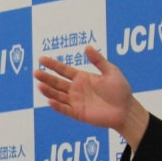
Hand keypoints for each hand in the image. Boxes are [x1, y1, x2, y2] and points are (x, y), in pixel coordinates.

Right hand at [34, 46, 149, 149]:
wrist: (126, 109)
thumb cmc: (120, 90)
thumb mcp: (111, 71)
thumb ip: (98, 60)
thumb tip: (87, 47)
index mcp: (82, 77)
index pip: (63, 70)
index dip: (52, 65)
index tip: (41, 59)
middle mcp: (76, 89)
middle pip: (57, 82)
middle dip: (46, 78)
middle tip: (35, 72)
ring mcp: (76, 102)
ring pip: (58, 95)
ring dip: (48, 91)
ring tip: (39, 86)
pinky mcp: (78, 113)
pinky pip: (65, 109)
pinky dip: (57, 106)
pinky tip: (50, 101)